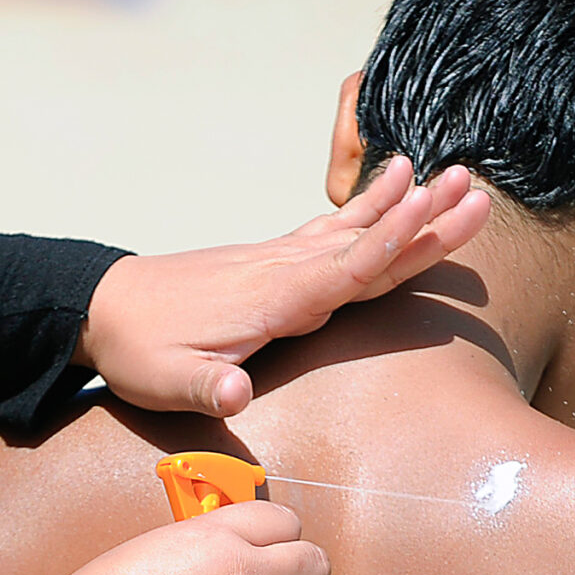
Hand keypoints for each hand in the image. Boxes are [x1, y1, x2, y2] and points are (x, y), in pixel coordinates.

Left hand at [78, 157, 489, 417]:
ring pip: (354, 231)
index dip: (394, 241)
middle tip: (473, 187)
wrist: (101, 307)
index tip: (436, 210)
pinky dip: (367, 211)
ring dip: (404, 206)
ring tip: (451, 176)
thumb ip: (206, 389)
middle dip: (421, 217)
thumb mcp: (165, 382)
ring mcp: (278, 261)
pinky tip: (391, 192)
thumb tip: (235, 399)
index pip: (347, 267)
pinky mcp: (271, 263)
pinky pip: (333, 233)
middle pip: (366, 241)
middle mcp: (283, 269)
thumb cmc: (138, 350)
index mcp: (272, 298)